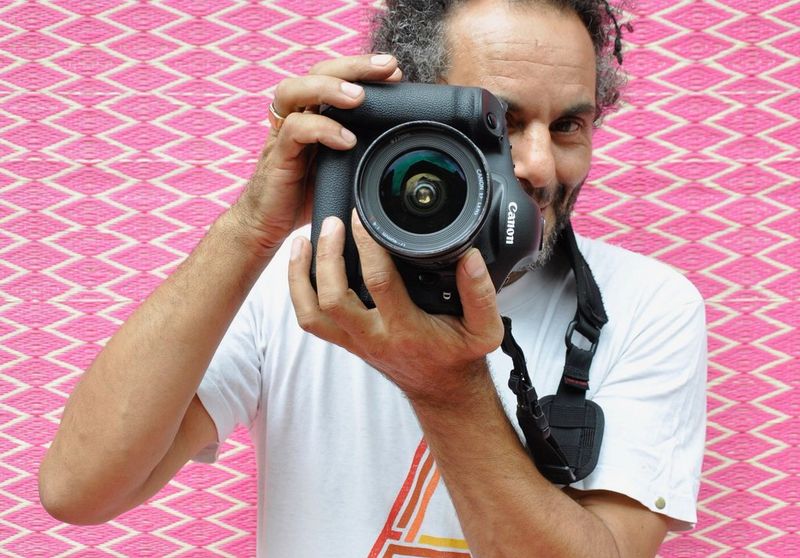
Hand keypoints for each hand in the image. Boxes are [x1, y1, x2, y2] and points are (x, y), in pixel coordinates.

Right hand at [231, 54, 402, 255]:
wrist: (268, 224)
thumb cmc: (308, 195)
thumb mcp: (343, 168)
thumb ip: (362, 150)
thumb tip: (402, 147)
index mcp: (314, 113)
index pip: (336, 75)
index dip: (363, 69)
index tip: (395, 73)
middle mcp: (296, 115)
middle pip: (318, 71)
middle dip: (354, 65)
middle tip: (388, 68)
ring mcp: (283, 134)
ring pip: (295, 90)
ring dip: (330, 88)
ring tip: (360, 97)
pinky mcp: (278, 156)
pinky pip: (294, 129)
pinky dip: (321, 129)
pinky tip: (346, 140)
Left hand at [287, 211, 504, 404]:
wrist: (442, 390)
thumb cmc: (459, 357)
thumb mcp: (485, 330)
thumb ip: (481, 294)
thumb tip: (469, 258)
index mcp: (406, 330)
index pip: (378, 282)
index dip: (367, 245)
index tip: (363, 217)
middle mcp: (374, 337)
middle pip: (333, 297)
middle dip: (327, 256)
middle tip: (332, 223)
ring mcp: (355, 341)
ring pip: (312, 312)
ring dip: (300, 275)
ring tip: (302, 240)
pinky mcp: (346, 341)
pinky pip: (311, 319)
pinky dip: (299, 291)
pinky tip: (301, 265)